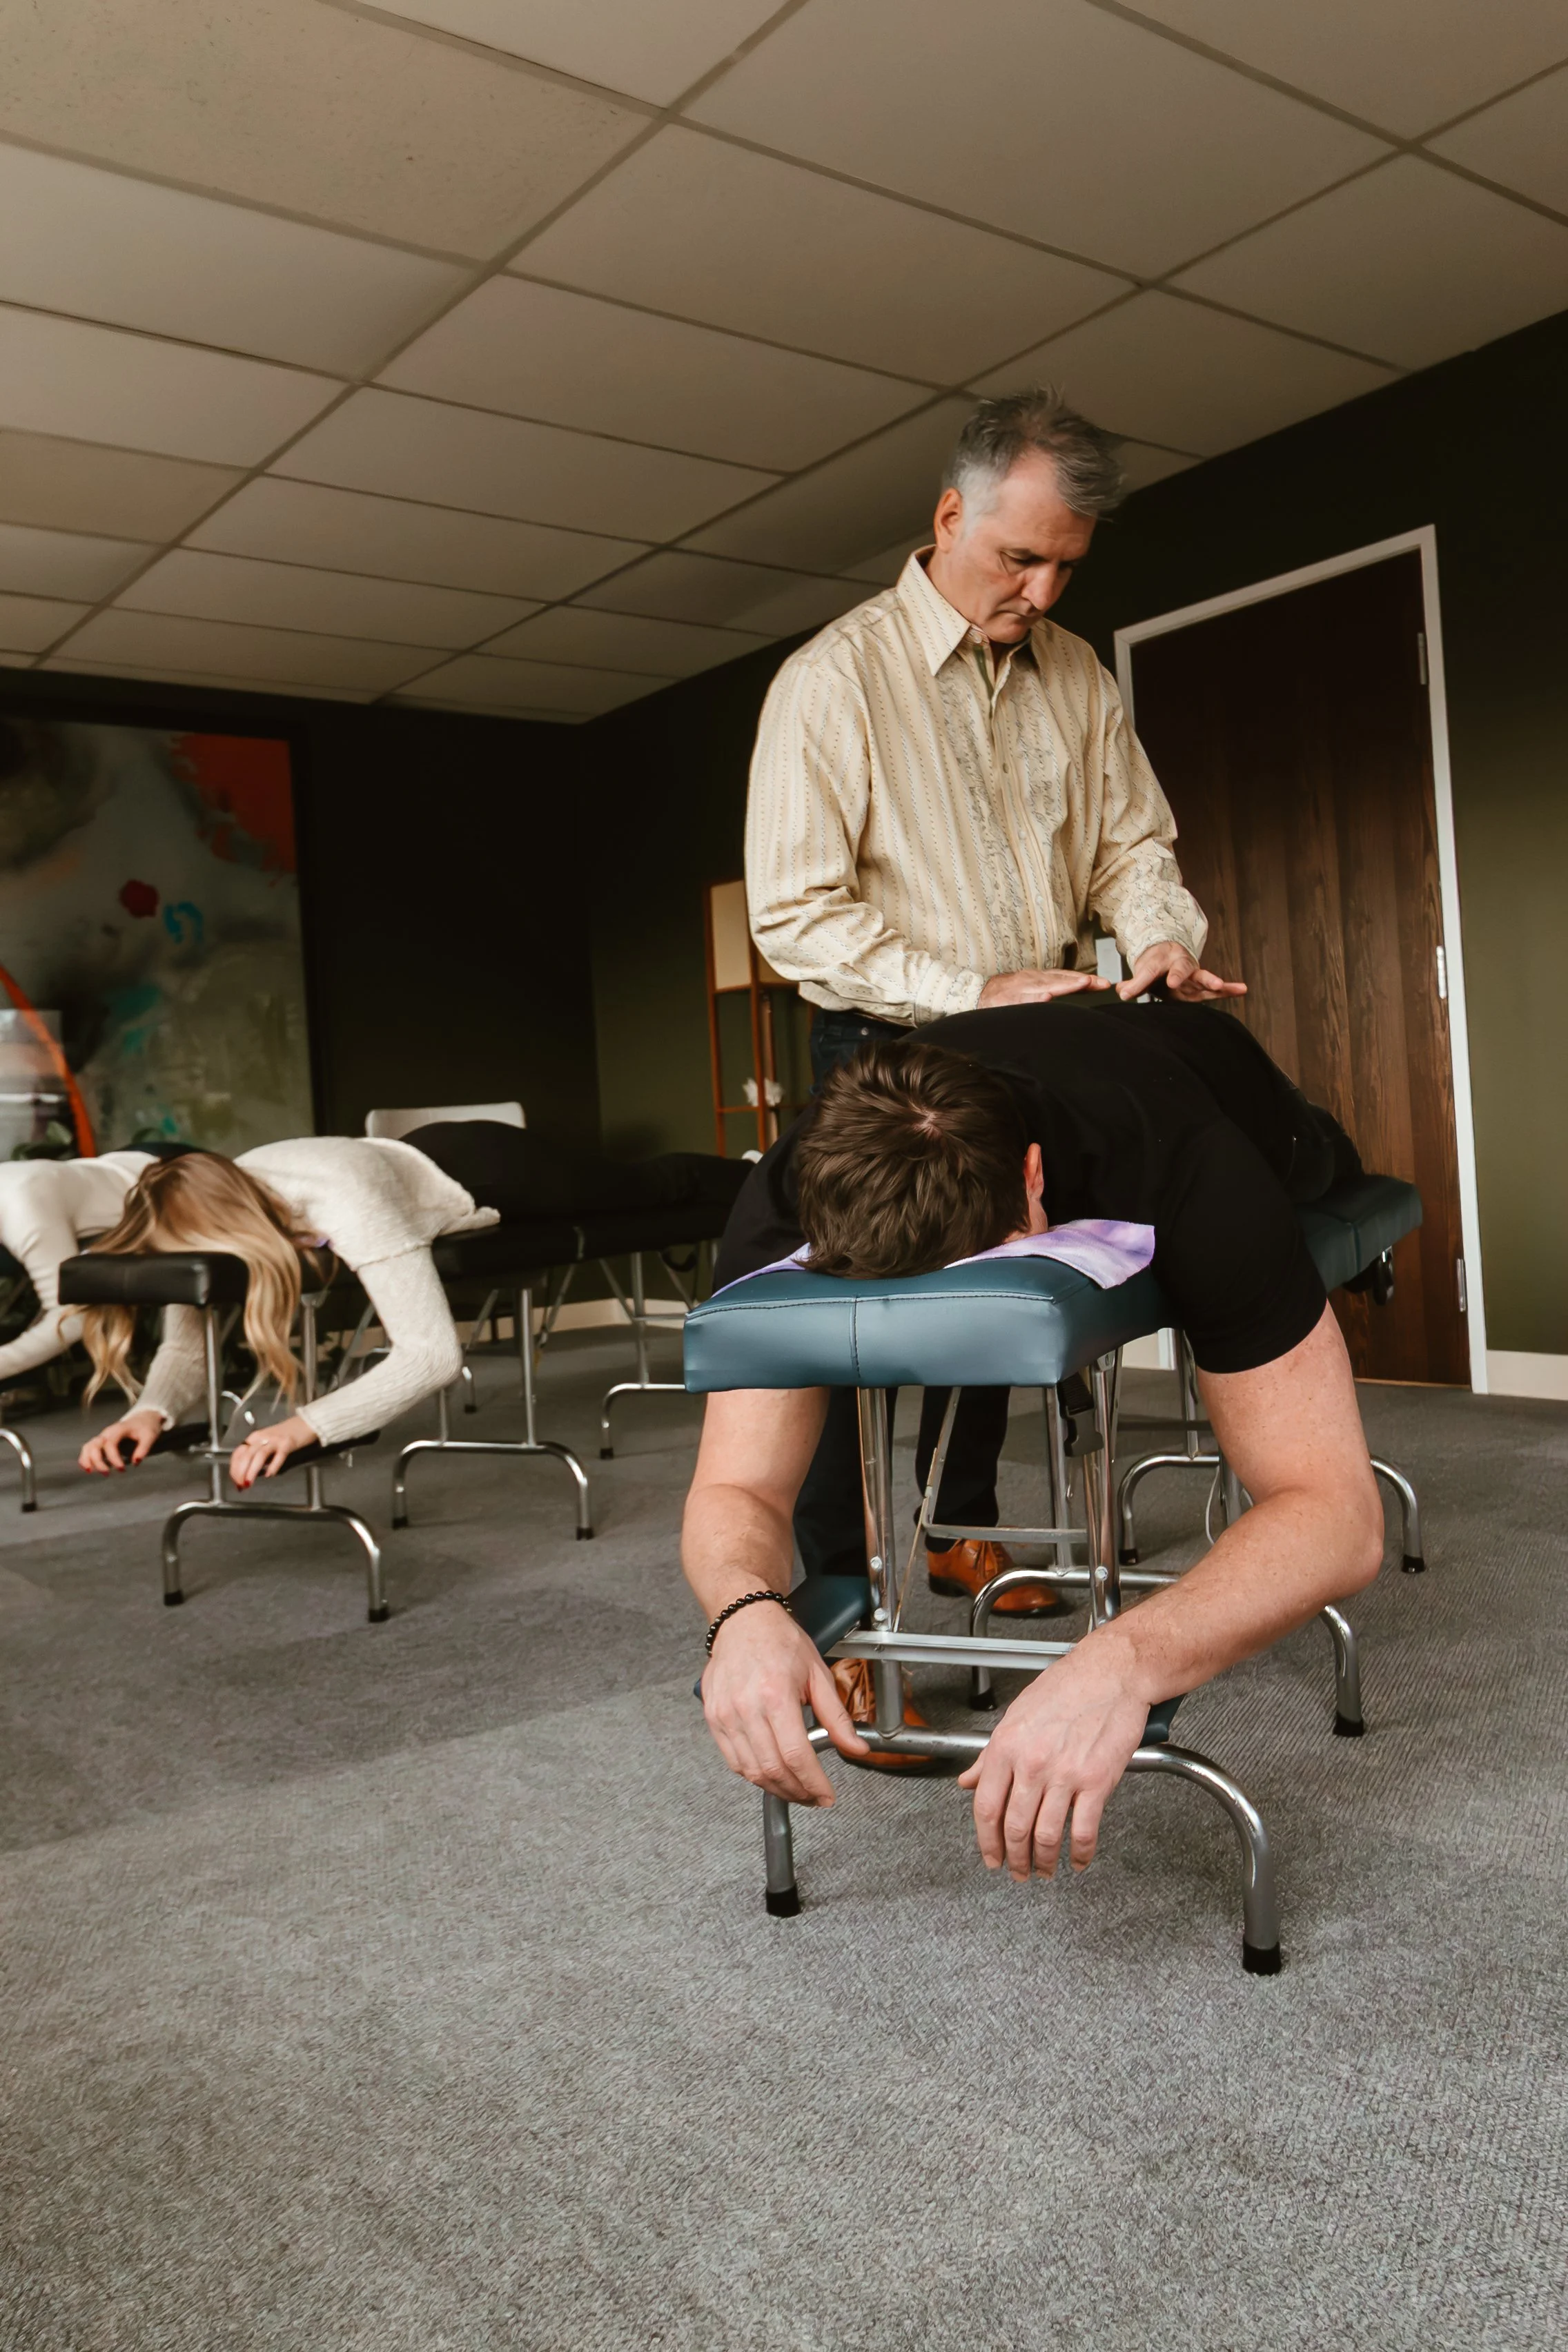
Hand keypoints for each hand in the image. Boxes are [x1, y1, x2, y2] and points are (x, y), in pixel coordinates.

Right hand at [79, 1409, 164, 1473]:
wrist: (142, 1419)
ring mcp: (102, 1437)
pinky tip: (89, 1469)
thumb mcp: (150, 1436)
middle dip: (98, 1461)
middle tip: (107, 1474)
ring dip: (87, 1459)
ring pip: (88, 1447)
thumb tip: (135, 1462)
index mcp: (118, 1429)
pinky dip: (85, 1459)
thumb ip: (143, 1449)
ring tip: (90, 1472)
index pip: (110, 1444)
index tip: (122, 1469)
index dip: (114, 1458)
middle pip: (95, 1445)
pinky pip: (88, 1449)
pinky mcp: (101, 1442)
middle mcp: (107, 1433)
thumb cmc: (145, 1427)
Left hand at [228, 1412, 315, 1488]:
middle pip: (246, 1455)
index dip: (234, 1469)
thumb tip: (245, 1476)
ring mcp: (275, 1440)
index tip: (236, 1482)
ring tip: (249, 1483)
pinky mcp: (288, 1443)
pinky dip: (272, 1466)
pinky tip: (269, 1474)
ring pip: (259, 1455)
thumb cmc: (284, 1435)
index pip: (238, 1454)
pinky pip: (278, 1456)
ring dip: (252, 1470)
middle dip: (241, 1472)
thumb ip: (256, 1457)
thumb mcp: (265, 1444)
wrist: (304, 1422)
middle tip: (241, 1485)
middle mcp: (262, 1438)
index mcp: (254, 1438)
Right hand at [701, 1601, 869, 1804]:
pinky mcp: (713, 1718)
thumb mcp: (818, 1674)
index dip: (814, 1784)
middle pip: (773, 1770)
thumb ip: (837, 1717)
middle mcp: (746, 1708)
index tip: (826, 1795)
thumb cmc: (779, 1641)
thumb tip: (857, 1748)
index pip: (797, 1756)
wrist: (743, 1620)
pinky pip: (733, 1760)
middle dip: (798, 1792)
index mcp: (776, 1695)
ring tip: (796, 1789)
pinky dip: (753, 1774)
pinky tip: (771, 1773)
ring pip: (751, 1771)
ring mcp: (726, 1715)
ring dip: (776, 1788)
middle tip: (814, 1797)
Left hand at [957, 1635, 1150, 1878]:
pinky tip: (1079, 1861)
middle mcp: (1031, 1763)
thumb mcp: (1017, 1715)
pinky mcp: (1097, 1782)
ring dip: (1044, 1863)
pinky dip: (1081, 1854)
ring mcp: (1065, 1775)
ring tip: (1046, 1871)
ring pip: (1046, 1836)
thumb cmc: (1067, 1687)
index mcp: (1006, 1746)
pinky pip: (1083, 1831)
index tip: (991, 1857)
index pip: (986, 1807)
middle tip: (1018, 1872)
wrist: (1112, 1672)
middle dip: (1014, 1859)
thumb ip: (990, 1754)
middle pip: (1014, 1828)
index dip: (986, 1841)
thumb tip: (968, 1779)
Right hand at [978, 968, 1110, 1007]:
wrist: (978, 994)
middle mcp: (1032, 980)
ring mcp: (1020, 988)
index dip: (1085, 980)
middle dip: (1080, 982)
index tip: (1104, 984)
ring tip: (1081, 985)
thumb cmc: (1008, 994)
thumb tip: (1078, 996)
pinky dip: (1034, 998)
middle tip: (1099, 983)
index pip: (1066, 977)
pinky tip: (1045, 998)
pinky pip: (1022, 999)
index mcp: (1039, 978)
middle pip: (1060, 979)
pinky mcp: (1007, 999)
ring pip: (1046, 986)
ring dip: (1064, 986)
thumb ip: (1053, 992)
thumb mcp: (1032, 990)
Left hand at [1117, 940, 1245, 1002]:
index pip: (1148, 972)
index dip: (1140, 981)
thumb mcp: (1143, 972)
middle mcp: (1179, 966)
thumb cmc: (1156, 965)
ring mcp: (1192, 977)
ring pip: (1201, 979)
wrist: (1170, 957)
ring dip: (1210, 983)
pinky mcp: (1201, 988)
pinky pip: (1216, 990)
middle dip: (1178, 975)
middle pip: (1180, 970)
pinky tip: (1242, 989)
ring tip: (1221, 985)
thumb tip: (1121, 992)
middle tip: (1174, 981)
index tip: (1136, 989)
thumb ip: (1133, 984)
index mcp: (1161, 961)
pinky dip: (1229, 990)